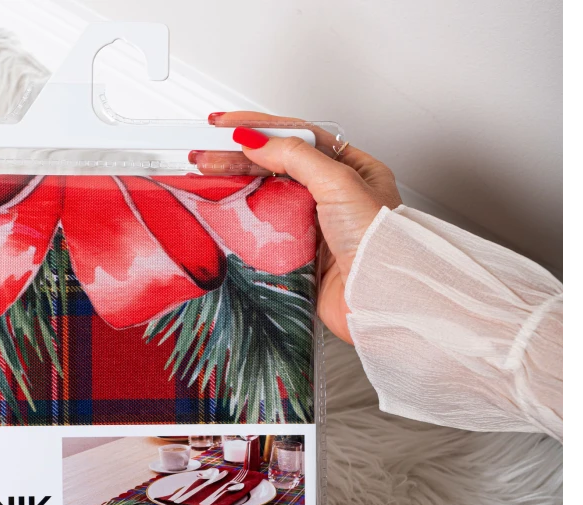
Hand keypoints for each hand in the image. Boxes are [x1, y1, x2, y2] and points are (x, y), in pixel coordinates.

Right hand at [193, 112, 401, 343]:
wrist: (378, 299)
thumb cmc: (378, 243)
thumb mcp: (340, 182)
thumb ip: (297, 157)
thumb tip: (258, 140)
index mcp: (352, 169)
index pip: (298, 138)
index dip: (259, 129)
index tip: (226, 128)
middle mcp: (334, 195)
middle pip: (277, 166)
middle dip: (237, 157)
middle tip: (204, 155)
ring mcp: (315, 225)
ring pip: (267, 196)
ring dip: (236, 185)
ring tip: (206, 176)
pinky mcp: (301, 255)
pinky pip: (265, 231)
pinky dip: (243, 220)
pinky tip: (224, 211)